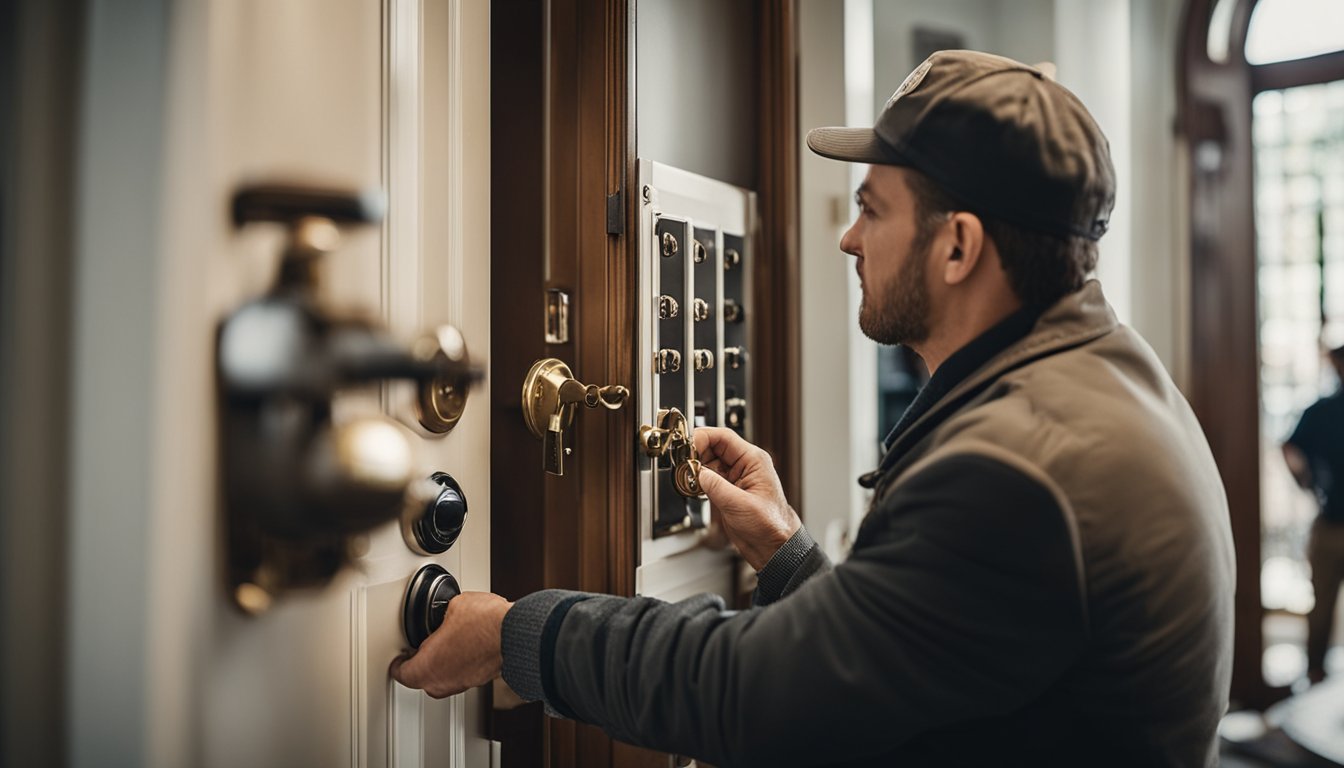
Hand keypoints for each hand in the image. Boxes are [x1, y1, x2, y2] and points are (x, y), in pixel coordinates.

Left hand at [389, 591, 511, 697]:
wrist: (514, 634)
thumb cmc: (484, 623)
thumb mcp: (453, 606)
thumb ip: (442, 614)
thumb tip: (449, 610)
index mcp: (426, 667)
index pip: (401, 673)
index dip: (398, 662)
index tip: (400, 656)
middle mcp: (442, 682)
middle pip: (421, 679)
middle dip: (420, 664)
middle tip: (420, 649)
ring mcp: (461, 684)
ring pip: (442, 680)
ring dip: (440, 666)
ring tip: (444, 646)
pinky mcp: (479, 680)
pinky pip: (460, 676)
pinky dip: (458, 665)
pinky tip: (465, 648)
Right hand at [693, 427, 800, 570]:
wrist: (773, 547)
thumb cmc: (770, 525)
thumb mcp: (740, 504)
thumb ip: (716, 486)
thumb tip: (697, 472)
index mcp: (753, 460)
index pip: (723, 437)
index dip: (702, 438)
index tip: (686, 448)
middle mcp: (743, 466)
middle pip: (712, 447)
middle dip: (695, 454)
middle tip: (682, 465)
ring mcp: (734, 478)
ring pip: (707, 462)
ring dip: (694, 468)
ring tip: (685, 478)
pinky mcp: (727, 491)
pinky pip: (707, 478)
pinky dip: (696, 480)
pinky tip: (691, 487)